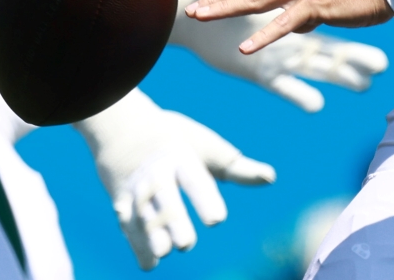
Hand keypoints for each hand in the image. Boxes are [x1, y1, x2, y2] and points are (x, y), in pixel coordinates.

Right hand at [74, 89, 274, 269]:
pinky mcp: (121, 207)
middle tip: (186, 242)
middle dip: (173, 220)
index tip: (217, 221)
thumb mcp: (208, 151)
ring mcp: (136, 191)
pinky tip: (151, 263)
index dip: (205, 200)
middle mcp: (157, 174)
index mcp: (182, 157)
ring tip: (165, 250)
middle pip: (165, 199)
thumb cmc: (180, 145)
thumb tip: (271, 177)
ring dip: (152, 234)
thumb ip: (238, 169)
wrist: (126, 131)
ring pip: (143, 215)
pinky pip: (128, 228)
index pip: (194, 180)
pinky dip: (138, 246)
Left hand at [186, 0, 393, 54]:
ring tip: (201, 20)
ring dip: (226, 11)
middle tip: (191, 11)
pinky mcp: (316, 5)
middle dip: (217, 0)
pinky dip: (263, 36)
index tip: (206, 2)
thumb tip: (295, 24)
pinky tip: (245, 47)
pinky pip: (283, 24)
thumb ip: (306, 3)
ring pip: (256, 0)